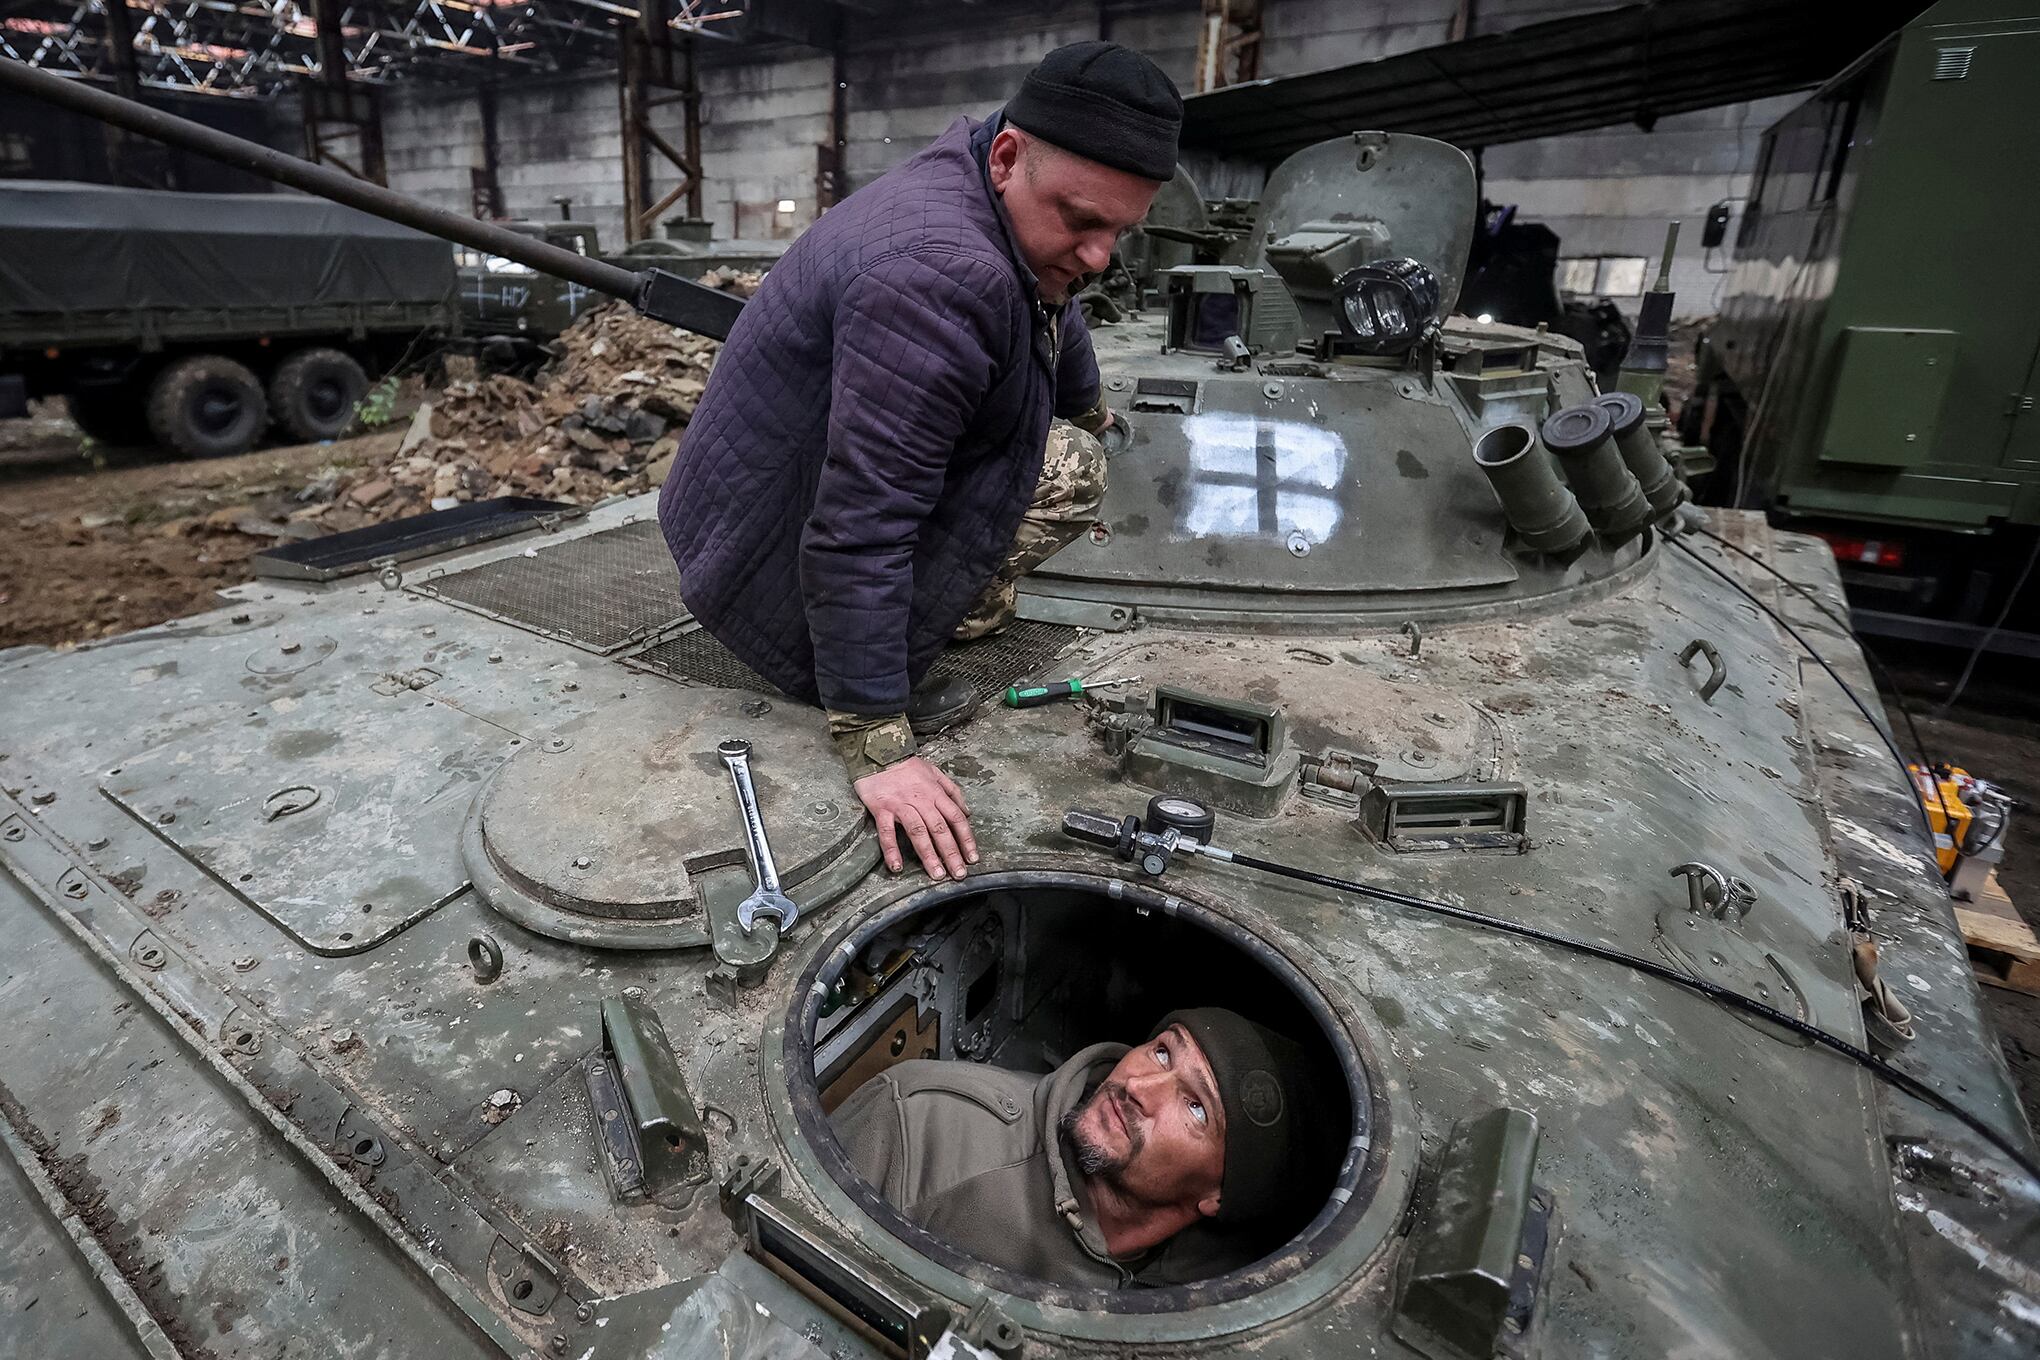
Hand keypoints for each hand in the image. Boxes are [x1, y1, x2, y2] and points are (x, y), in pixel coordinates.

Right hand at [855, 756, 977, 880]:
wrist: (877, 752)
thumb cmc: (907, 765)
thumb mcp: (935, 772)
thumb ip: (952, 791)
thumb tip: (967, 812)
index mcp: (935, 792)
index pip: (956, 818)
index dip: (966, 839)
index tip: (972, 857)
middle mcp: (921, 800)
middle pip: (940, 829)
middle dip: (951, 853)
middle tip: (958, 874)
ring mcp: (901, 805)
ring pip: (918, 832)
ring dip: (928, 855)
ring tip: (937, 874)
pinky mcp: (881, 808)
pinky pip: (886, 832)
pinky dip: (891, 849)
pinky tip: (897, 866)